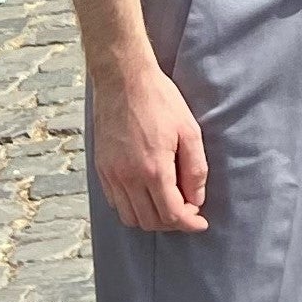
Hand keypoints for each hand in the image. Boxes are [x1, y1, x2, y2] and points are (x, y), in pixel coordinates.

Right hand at [92, 60, 209, 231]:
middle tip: (187, 211)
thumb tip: (196, 199)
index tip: (200, 222)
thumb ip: (195, 170)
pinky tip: (146, 194)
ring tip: (167, 204)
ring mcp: (111, 174)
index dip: (190, 224)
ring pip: (130, 217)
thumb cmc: (159, 100)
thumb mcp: (189, 131)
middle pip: (150, 222)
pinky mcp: (101, 168)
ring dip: (151, 219)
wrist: (123, 78)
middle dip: (172, 223)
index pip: (172, 215)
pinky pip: (115, 202)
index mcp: (154, 169)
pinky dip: (132, 207)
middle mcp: (129, 177)